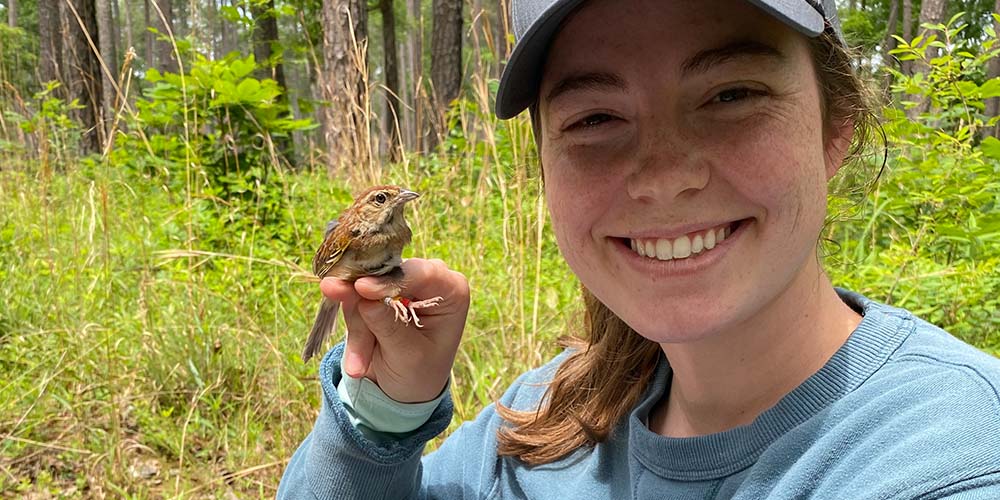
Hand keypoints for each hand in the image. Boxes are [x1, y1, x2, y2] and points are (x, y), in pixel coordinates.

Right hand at [322, 258, 468, 402]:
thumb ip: (388, 324)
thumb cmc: (421, 372)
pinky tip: (356, 362)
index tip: (361, 288)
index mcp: (451, 289)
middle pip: (385, 277)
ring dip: (358, 330)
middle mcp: (427, 278)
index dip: (389, 279)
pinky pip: (352, 299)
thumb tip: (362, 295)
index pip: (419, 273)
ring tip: (359, 366)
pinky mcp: (375, 290)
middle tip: (348, 333)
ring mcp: (399, 282)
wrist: (408, 389)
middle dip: (364, 310)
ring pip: (362, 290)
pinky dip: (352, 330)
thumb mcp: (408, 355)